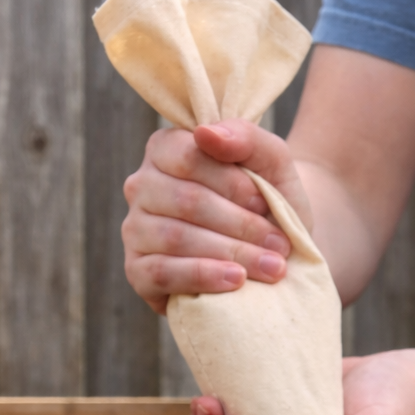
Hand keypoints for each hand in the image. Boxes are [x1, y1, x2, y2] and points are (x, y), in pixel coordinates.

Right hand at [122, 119, 313, 313]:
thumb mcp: (271, 163)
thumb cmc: (267, 202)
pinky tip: (237, 280)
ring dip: (232, 253)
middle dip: (241, 225)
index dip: (232, 184)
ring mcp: (135, 229)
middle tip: (279, 245)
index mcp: (166, 149)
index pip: (190, 158)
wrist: (271, 252)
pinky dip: (204, 277)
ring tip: (272, 267)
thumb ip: (246, 137)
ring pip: (177, 238)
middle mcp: (142, 186)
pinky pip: (163, 273)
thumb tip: (206, 133)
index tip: (266, 203)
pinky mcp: (138, 271)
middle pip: (187, 201)